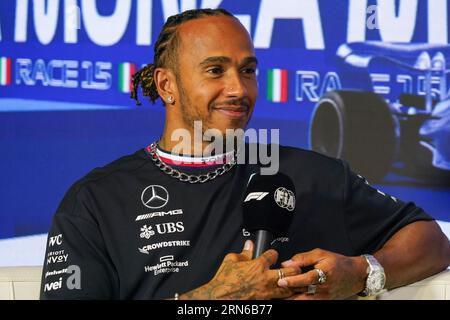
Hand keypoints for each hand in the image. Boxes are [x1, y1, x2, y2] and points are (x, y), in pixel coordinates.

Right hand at [180, 240, 299, 299]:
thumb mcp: (231, 260)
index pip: (273, 254)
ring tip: (294, 280)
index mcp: (257, 265)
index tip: (273, 254)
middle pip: (290, 271)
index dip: (274, 253)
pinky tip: (285, 292)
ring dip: (293, 282)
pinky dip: (286, 294)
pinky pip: (282, 297)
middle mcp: (265, 278)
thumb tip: (249, 244)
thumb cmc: (223, 281)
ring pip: (289, 286)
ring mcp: (267, 291)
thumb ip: (244, 252)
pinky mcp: (266, 300)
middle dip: (293, 268)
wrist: (220, 297)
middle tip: (292, 267)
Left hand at [277, 248, 366, 299]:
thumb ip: (303, 258)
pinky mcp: (325, 301)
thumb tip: (286, 263)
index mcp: (325, 273)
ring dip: (292, 299)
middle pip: (304, 292)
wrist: (356, 275)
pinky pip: (310, 303)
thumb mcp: (321, 254)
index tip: (281, 281)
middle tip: (274, 290)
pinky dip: (300, 300)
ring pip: (305, 300)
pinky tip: (291, 298)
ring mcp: (325, 297)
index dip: (293, 280)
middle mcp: (325, 287)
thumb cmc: (338, 262)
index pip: (307, 279)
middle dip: (288, 292)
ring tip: (280, 296)